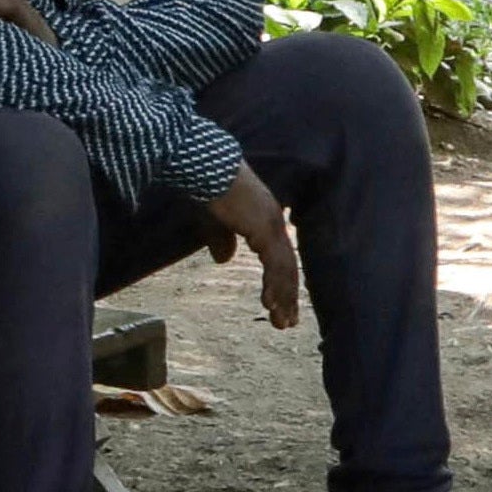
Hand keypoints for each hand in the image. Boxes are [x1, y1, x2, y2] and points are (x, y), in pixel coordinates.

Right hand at [203, 166, 305, 328]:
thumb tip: (223, 260)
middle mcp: (274, 224)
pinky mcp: (264, 230)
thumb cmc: (207, 189)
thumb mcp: (213, 222)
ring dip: (282, 298)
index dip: (280, 283)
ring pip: (284, 270)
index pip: (279, 258)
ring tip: (280, 323)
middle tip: (286, 323)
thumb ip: (221, 240)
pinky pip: (274, 264)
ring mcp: (272, 226)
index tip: (278, 306)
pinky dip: (274, 286)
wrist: (205, 168)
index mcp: (265, 220)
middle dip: (286, 297)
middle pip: (287, 268)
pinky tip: (270, 305)